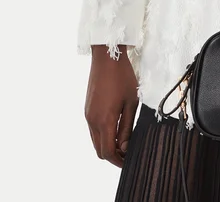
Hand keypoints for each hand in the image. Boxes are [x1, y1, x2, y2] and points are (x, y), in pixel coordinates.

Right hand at [84, 45, 138, 166]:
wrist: (106, 57)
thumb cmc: (123, 77)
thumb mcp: (131, 103)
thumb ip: (127, 127)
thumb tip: (125, 147)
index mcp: (104, 120)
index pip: (107, 152)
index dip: (118, 161)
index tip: (129, 162)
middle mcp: (92, 121)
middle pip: (99, 150)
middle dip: (113, 155)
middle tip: (128, 153)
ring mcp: (88, 115)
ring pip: (95, 141)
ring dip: (107, 145)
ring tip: (124, 141)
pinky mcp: (87, 109)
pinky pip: (93, 130)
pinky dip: (103, 135)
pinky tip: (116, 128)